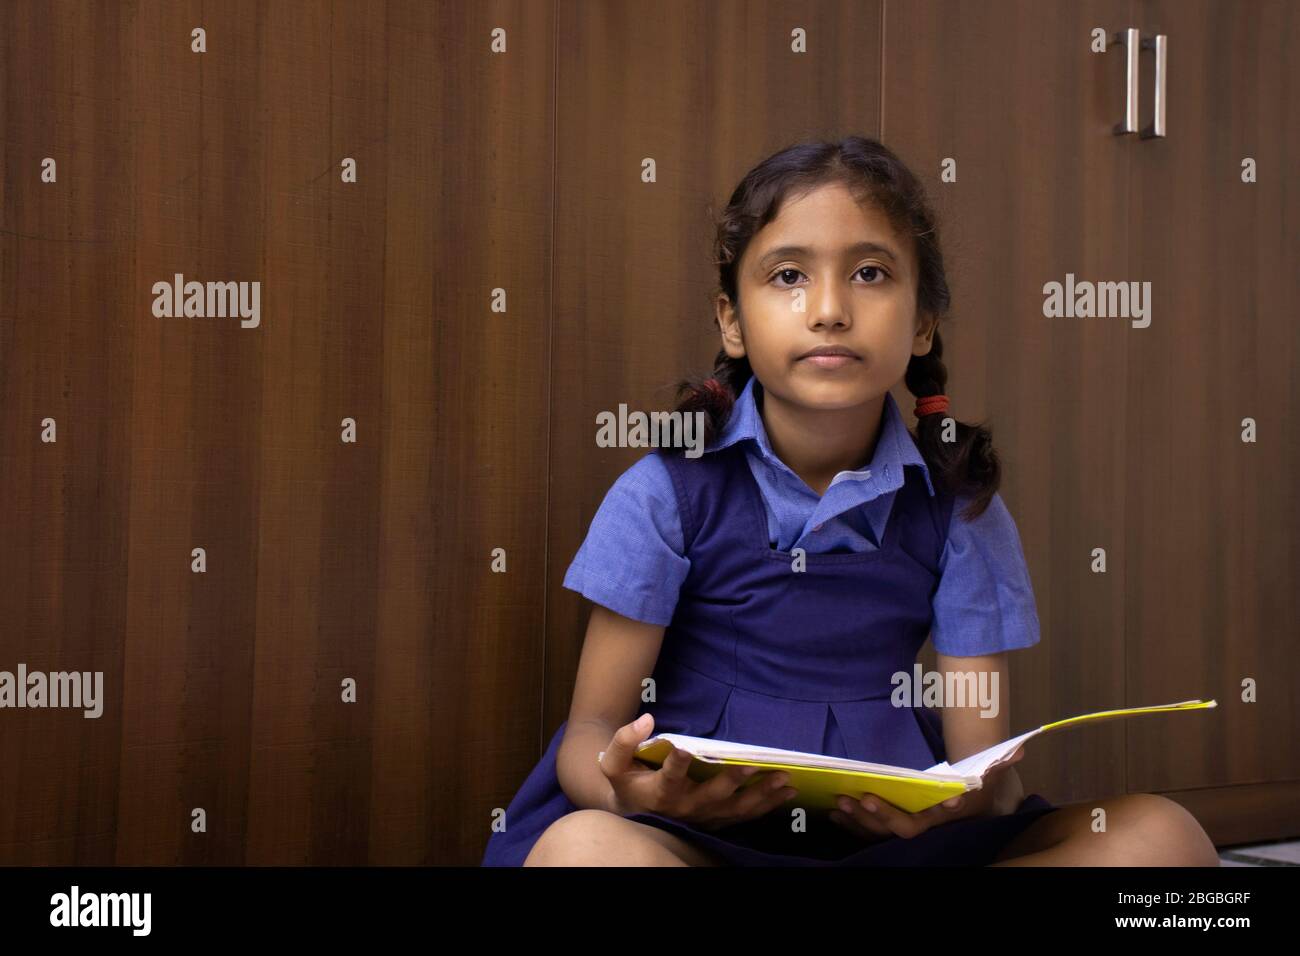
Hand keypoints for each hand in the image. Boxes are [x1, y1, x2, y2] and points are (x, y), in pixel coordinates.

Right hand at [598, 713, 799, 830]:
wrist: (634, 813)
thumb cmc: (628, 780)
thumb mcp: (614, 762)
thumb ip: (624, 740)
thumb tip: (646, 719)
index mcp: (659, 791)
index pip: (669, 777)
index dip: (676, 764)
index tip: (683, 749)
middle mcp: (684, 807)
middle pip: (712, 796)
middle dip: (733, 782)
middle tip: (752, 766)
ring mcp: (703, 817)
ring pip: (735, 809)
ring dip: (761, 795)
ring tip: (783, 780)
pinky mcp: (716, 821)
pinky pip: (745, 816)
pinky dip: (767, 806)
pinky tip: (786, 794)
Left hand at [829, 745, 1025, 841]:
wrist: (974, 797)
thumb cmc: (977, 781)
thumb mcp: (990, 770)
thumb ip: (1001, 760)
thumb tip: (1021, 748)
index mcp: (944, 816)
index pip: (920, 823)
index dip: (896, 814)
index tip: (875, 795)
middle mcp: (926, 826)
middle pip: (896, 830)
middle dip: (875, 816)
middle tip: (856, 796)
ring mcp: (909, 827)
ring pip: (880, 834)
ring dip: (858, 821)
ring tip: (838, 802)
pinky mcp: (893, 825)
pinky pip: (870, 831)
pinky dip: (852, 824)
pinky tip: (834, 812)